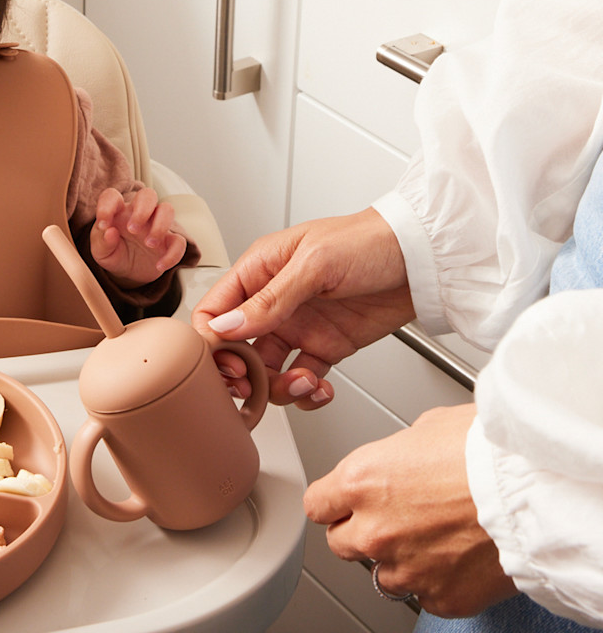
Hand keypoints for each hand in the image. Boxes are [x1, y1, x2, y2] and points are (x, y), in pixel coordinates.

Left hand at [90, 187, 186, 287]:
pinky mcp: (168, 243)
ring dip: (160, 226)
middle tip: (133, 230)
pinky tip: (160, 265)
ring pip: (167, 210)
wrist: (127, 272)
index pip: (112, 196)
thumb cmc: (112, 252)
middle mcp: (139, 214)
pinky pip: (180, 242)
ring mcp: (155, 226)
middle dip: (142, 210)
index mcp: (118, 211)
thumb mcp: (100, 251)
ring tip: (149, 244)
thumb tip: (109, 232)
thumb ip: (101, 241)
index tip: (103, 225)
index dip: (106, 206)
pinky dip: (173, 254)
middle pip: (148, 195)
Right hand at [191, 209, 414, 407]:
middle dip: (243, 374)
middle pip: (236, 348)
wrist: (420, 258)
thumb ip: (270, 299)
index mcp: (259, 270)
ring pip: (267, 371)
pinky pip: (302, 378)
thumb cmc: (367, 241)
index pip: (214, 309)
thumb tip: (228, 326)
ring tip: (304, 382)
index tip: (230, 362)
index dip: (213, 341)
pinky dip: (308, 392)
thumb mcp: (314, 264)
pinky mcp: (325, 346)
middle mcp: (273, 300)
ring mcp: (298, 326)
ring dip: (279, 387)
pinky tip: (322, 388)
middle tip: (257, 386)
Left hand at [304, 403, 516, 617]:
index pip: (317, 504)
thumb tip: (398, 459)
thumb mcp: (425, 429)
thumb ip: (395, 453)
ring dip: (396, 559)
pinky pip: (423, 594)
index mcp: (361, 481)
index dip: (331, 502)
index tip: (339, 503)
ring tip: (428, 537)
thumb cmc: (483, 453)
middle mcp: (374, 528)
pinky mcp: (440, 597)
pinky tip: (453, 557)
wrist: (532, 494)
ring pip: (380, 574)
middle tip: (388, 519)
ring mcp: (406, 568)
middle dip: (358, 531)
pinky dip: (434, 580)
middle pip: (339, 543)